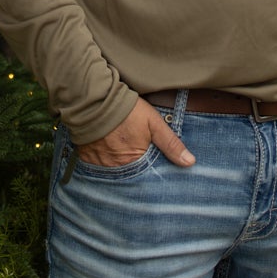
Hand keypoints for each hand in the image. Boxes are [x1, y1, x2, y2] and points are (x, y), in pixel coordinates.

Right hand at [76, 99, 195, 168]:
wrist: (94, 99)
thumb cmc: (126, 110)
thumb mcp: (154, 123)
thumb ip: (171, 143)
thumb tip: (190, 162)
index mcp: (135, 162)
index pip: (148, 178)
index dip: (152, 173)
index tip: (153, 166)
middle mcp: (117, 168)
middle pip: (130, 177)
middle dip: (135, 172)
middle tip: (135, 159)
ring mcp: (100, 165)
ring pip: (114, 173)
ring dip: (119, 167)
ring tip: (121, 156)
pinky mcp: (86, 158)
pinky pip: (97, 168)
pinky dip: (103, 163)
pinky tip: (106, 153)